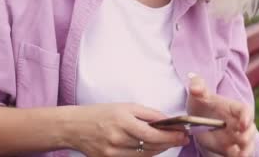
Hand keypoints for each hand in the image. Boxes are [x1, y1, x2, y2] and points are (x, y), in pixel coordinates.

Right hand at [68, 103, 189, 155]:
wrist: (75, 127)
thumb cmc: (101, 113)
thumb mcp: (126, 107)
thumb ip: (148, 114)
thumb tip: (168, 120)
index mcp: (123, 122)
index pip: (153, 134)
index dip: (171, 136)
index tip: (184, 134)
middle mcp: (118, 140)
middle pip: (152, 147)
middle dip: (169, 143)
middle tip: (181, 138)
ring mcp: (113, 154)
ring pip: (145, 156)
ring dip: (160, 149)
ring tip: (168, 142)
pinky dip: (146, 154)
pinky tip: (152, 148)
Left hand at [186, 73, 256, 156]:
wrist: (196, 116)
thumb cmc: (201, 101)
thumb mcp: (197, 91)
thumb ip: (197, 86)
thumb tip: (195, 88)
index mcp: (233, 108)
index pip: (245, 110)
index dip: (247, 116)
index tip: (243, 123)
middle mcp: (238, 123)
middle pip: (250, 129)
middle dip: (247, 135)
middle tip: (241, 139)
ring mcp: (234, 137)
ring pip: (247, 144)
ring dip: (246, 150)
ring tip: (241, 155)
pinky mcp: (229, 148)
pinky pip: (238, 154)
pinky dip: (239, 156)